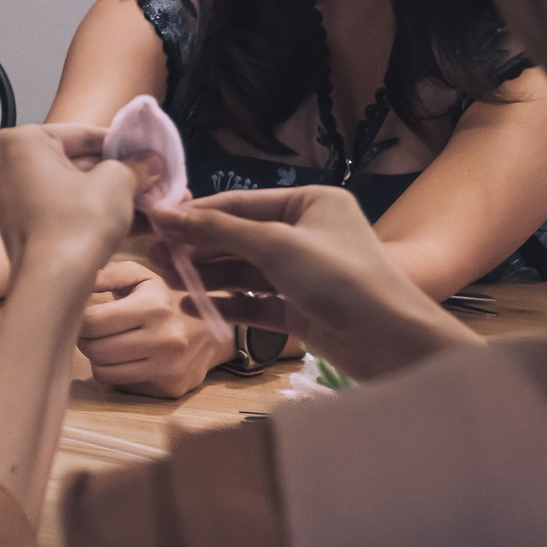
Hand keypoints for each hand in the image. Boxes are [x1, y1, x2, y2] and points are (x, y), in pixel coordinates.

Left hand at [0, 124, 143, 273]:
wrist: (52, 284)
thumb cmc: (79, 223)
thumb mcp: (116, 182)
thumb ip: (133, 166)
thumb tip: (149, 163)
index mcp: (19, 140)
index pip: (82, 133)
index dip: (121, 144)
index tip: (147, 152)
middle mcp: (1, 164)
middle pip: (71, 161)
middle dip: (113, 173)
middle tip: (148, 178)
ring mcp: (3, 196)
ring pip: (66, 188)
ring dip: (105, 194)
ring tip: (145, 201)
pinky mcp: (13, 224)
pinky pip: (56, 208)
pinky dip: (86, 211)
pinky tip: (127, 221)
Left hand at [76, 260, 228, 397]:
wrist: (213, 329)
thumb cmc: (166, 298)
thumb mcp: (141, 276)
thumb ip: (107, 274)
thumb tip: (74, 282)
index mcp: (154, 306)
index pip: (92, 322)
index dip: (79, 319)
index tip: (83, 314)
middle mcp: (165, 339)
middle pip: (94, 349)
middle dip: (86, 339)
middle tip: (94, 330)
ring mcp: (169, 368)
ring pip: (103, 371)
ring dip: (100, 358)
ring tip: (112, 342)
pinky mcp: (170, 388)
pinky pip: (121, 384)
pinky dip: (117, 372)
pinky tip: (130, 358)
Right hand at [157, 186, 479, 380]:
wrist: (393, 343)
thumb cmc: (342, 280)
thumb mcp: (276, 246)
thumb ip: (217, 231)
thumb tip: (163, 213)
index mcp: (310, 203)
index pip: (241, 204)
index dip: (197, 214)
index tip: (154, 221)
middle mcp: (306, 234)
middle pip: (239, 237)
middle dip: (198, 248)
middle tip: (153, 256)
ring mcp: (303, 274)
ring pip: (244, 271)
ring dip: (208, 275)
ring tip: (168, 281)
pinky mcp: (301, 309)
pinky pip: (255, 302)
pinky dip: (227, 303)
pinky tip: (195, 306)